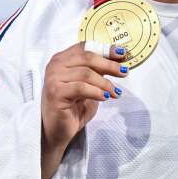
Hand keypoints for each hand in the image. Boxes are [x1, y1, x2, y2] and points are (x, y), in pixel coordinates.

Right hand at [40, 43, 126, 178]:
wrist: (57, 131)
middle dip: (109, 65)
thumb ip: (97, 72)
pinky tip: (105, 97)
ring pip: (86, 73)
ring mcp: (53, 78)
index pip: (85, 47)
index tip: (123, 54)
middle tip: (124, 72)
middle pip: (87, 57)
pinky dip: (96, 92)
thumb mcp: (88, 86)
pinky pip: (81, 88)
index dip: (105, 49)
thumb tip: (119, 61)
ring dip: (105, 83)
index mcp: (62, 59)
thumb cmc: (72, 108)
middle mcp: (55, 65)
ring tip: (116, 92)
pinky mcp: (55, 93)